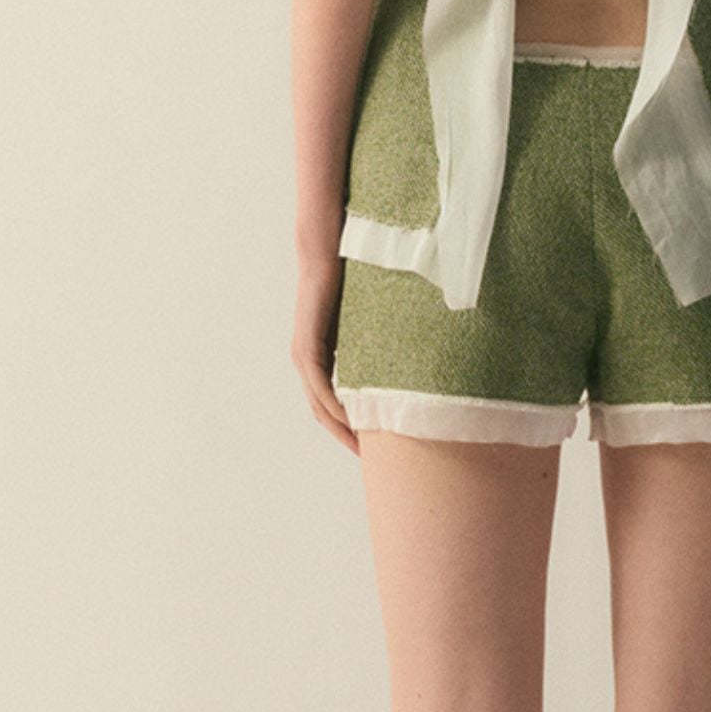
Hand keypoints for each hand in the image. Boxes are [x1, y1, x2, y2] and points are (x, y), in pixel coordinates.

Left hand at [293, 249, 358, 453]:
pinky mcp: (307, 345)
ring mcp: (303, 355)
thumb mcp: (366, 321)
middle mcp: (306, 362)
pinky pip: (321, 386)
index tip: (373, 446)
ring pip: (320, 406)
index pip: (332, 405)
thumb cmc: (350, 279)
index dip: (350, 429)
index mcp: (320, 358)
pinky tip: (353, 421)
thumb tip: (407, 353)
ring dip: (341, 430)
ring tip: (365, 449)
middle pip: (323, 415)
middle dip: (345, 438)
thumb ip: (376, 341)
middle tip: (370, 460)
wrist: (325, 251)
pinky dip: (336, 406)